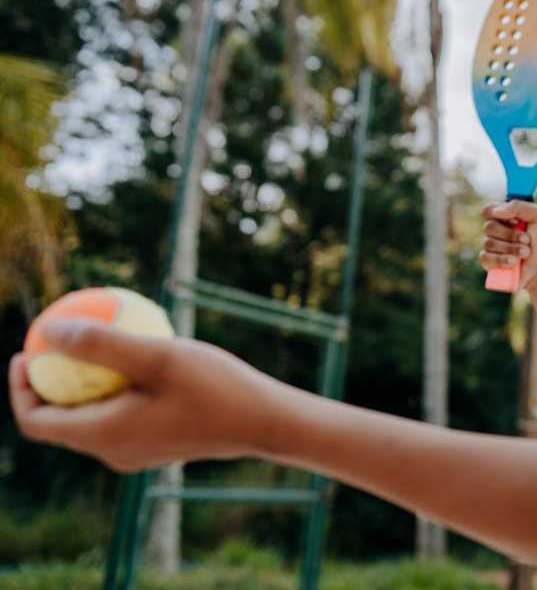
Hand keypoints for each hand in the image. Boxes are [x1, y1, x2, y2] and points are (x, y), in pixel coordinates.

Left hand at [8, 318, 286, 472]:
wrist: (265, 422)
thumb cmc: (215, 388)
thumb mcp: (157, 356)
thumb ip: (100, 344)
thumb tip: (49, 330)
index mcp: (104, 436)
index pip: (35, 420)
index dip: (19, 388)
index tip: (25, 350)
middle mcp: (114, 452)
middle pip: (59, 421)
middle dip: (48, 383)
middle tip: (55, 342)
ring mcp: (137, 453)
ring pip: (90, 420)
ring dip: (81, 386)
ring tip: (93, 346)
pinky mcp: (158, 446)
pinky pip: (119, 419)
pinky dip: (113, 392)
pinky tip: (135, 361)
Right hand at [480, 200, 536, 290]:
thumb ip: (519, 206)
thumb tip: (496, 211)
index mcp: (504, 216)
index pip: (488, 209)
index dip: (498, 214)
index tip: (516, 221)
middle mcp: (494, 230)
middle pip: (489, 227)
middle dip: (511, 235)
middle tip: (527, 240)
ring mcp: (489, 246)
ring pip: (489, 243)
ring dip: (511, 248)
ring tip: (526, 253)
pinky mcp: (487, 262)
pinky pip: (486, 257)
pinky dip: (502, 260)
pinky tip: (514, 262)